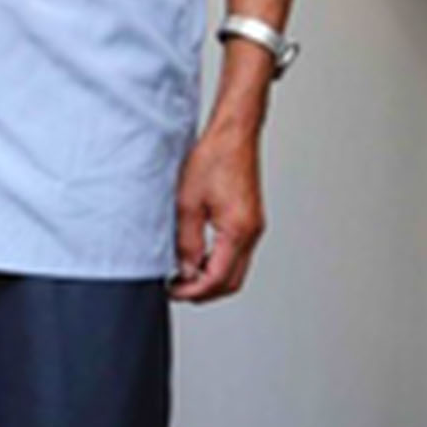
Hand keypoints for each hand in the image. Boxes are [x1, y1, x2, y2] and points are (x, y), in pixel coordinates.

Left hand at [170, 122, 264, 301]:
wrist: (233, 135)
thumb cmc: (214, 159)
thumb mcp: (188, 203)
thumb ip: (187, 242)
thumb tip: (185, 269)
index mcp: (238, 230)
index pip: (217, 279)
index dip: (193, 291)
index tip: (173, 290)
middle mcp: (251, 232)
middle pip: (232, 282)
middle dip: (204, 291)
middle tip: (177, 288)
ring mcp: (254, 227)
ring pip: (236, 270)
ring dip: (211, 278)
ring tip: (184, 273)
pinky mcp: (250, 221)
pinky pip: (238, 254)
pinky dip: (218, 263)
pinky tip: (199, 257)